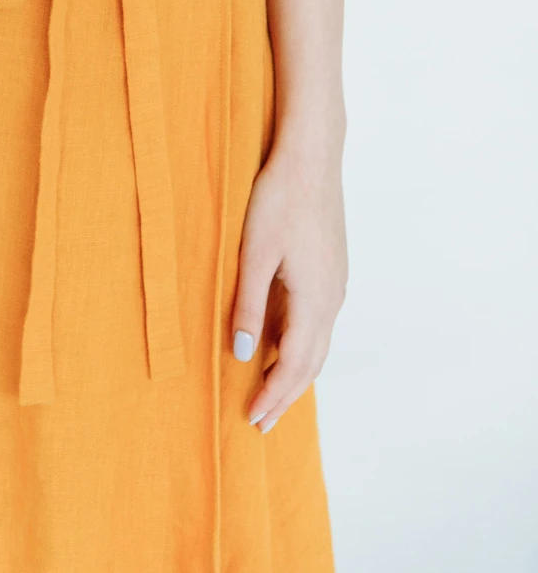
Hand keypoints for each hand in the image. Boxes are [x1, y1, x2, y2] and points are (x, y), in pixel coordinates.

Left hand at [231, 142, 346, 432]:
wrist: (312, 156)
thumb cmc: (279, 198)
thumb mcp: (255, 252)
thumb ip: (249, 305)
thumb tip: (243, 355)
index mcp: (314, 300)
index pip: (294, 364)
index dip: (274, 395)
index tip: (253, 420)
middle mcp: (332, 299)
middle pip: (311, 363)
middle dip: (286, 394)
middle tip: (262, 423)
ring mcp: (336, 283)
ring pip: (317, 343)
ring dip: (295, 371)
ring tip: (272, 392)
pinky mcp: (332, 268)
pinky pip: (318, 322)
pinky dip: (301, 345)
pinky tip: (282, 342)